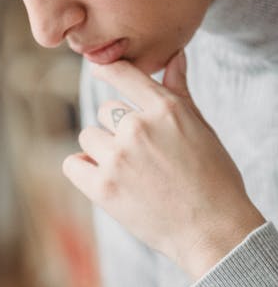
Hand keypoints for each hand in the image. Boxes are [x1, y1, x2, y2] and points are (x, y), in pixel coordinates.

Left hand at [62, 51, 264, 279]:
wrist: (213, 229)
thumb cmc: (213, 179)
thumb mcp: (201, 128)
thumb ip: (179, 92)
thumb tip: (175, 57)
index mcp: (165, 109)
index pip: (123, 74)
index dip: (108, 70)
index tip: (100, 69)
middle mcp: (138, 127)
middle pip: (105, 112)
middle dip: (117, 130)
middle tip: (141, 157)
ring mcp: (118, 157)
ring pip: (88, 137)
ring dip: (101, 151)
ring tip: (129, 173)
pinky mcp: (102, 187)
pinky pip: (72, 164)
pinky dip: (83, 171)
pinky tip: (105, 181)